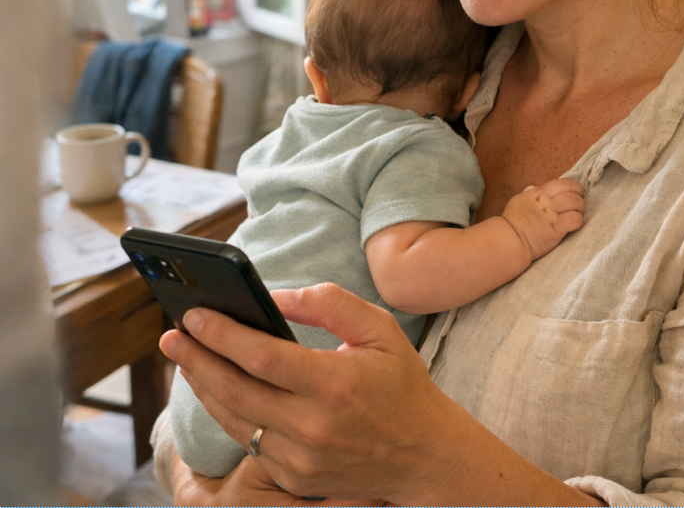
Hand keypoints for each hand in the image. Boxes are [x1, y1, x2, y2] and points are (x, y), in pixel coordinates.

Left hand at [159, 283, 469, 503]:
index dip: (222, 334)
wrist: (423, 454)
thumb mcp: (379, 328)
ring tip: (185, 357)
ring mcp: (300, 458)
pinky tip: (217, 388)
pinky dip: (228, 412)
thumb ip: (328, 304)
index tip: (194, 314)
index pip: (262, 357)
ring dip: (204, 386)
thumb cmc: (401, 382)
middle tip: (170, 335)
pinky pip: (249, 441)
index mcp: (334, 383)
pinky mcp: (293, 477)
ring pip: (234, 419)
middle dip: (196, 359)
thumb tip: (275, 296)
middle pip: (235, 390)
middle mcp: (312, 426)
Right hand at [501, 177, 584, 260]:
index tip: (574, 194)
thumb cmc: (512, 222)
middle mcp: (547, 201)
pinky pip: (574, 219)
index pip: (561, 182)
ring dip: (579, 208)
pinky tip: (573, 226)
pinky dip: (577, 222)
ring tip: (576, 215)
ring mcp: (552, 214)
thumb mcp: (518, 201)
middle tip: (577, 207)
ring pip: (575, 201)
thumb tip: (533, 188)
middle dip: (578, 196)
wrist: (508, 240)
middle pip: (571, 188)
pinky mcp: (556, 229)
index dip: (572, 186)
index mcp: (539, 193)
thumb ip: (529, 194)